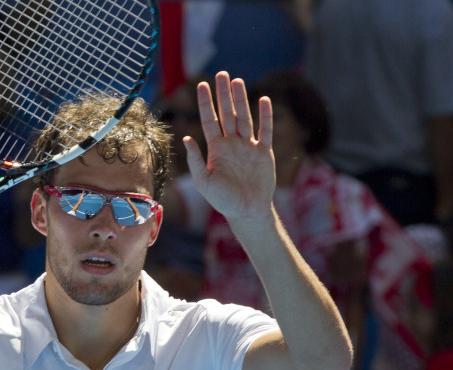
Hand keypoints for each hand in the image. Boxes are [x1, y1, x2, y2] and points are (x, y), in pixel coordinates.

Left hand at [184, 71, 275, 221]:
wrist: (246, 212)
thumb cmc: (223, 199)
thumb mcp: (204, 182)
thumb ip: (195, 161)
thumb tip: (186, 139)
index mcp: (216, 148)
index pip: (209, 120)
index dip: (206, 103)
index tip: (202, 84)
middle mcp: (231, 143)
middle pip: (227, 113)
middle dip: (224, 94)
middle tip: (222, 73)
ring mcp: (248, 146)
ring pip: (245, 118)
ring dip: (242, 100)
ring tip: (237, 81)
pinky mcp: (264, 153)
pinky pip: (266, 131)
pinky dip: (265, 116)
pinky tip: (264, 100)